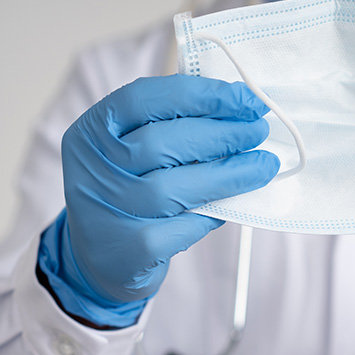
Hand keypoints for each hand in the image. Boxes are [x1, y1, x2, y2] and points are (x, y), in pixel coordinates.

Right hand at [40, 75, 277, 325]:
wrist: (100, 259)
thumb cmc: (128, 192)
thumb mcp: (131, 151)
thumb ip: (172, 127)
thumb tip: (237, 109)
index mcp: (91, 132)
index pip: (143, 99)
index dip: (200, 94)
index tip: (245, 98)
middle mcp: (93, 170)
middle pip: (162, 142)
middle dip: (222, 133)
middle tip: (258, 131)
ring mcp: (109, 212)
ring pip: (175, 188)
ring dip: (229, 174)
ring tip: (263, 166)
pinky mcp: (132, 249)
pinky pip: (184, 227)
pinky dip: (213, 213)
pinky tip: (232, 204)